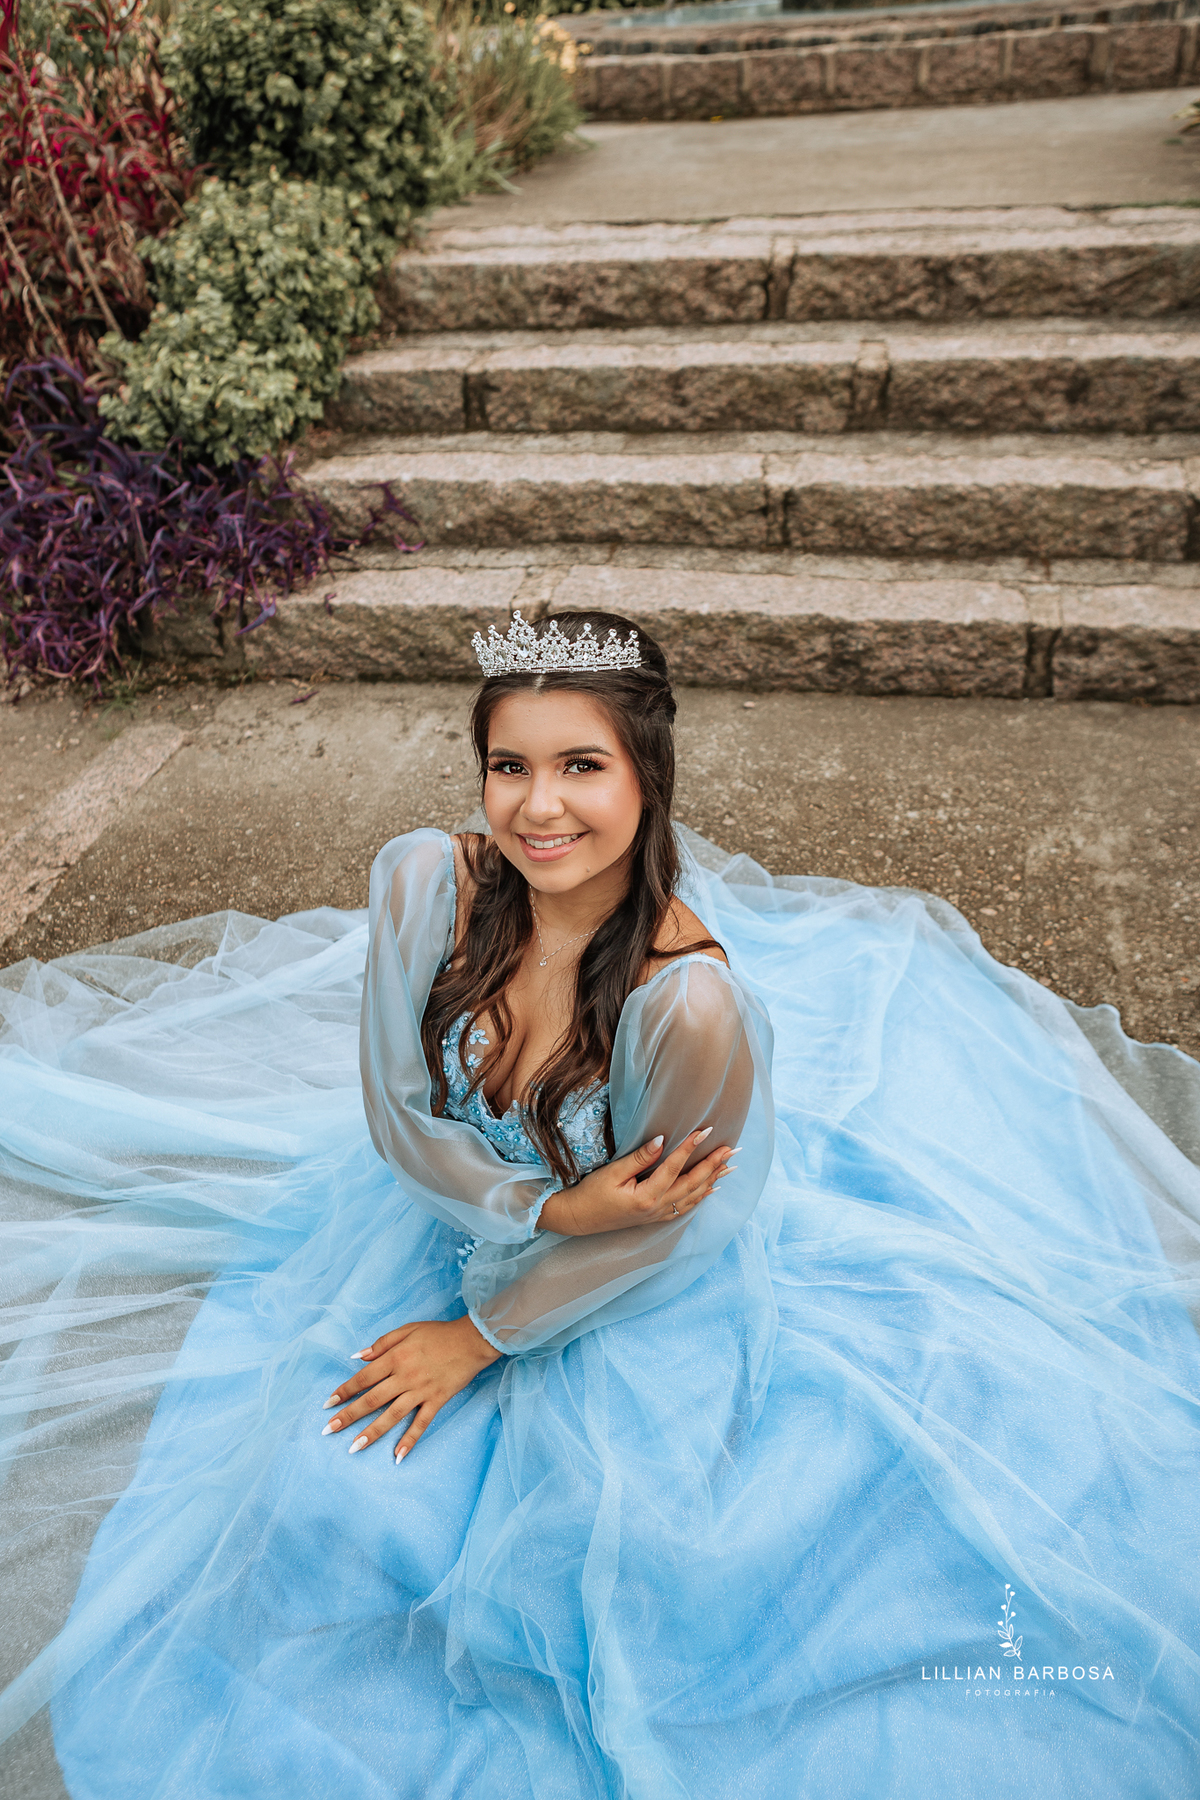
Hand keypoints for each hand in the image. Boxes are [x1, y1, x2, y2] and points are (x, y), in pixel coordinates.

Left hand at [321, 1314, 500, 1461]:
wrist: (472, 1340)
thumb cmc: (439, 1333)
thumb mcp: (408, 1329)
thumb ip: (382, 1343)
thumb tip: (358, 1357)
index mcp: (395, 1357)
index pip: (363, 1378)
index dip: (345, 1391)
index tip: (328, 1403)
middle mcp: (405, 1377)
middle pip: (372, 1400)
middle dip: (348, 1416)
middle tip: (328, 1430)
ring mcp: (421, 1391)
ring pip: (392, 1415)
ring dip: (371, 1433)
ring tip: (353, 1447)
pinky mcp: (437, 1400)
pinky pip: (421, 1423)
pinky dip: (409, 1440)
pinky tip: (398, 1456)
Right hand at [539, 1128, 735, 1236]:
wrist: (578, 1219)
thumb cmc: (591, 1194)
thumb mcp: (613, 1173)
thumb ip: (639, 1157)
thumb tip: (662, 1140)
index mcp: (647, 1196)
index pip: (675, 1166)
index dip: (691, 1147)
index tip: (707, 1130)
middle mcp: (658, 1208)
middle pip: (693, 1183)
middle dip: (714, 1164)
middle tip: (732, 1149)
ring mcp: (658, 1215)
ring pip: (693, 1196)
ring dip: (713, 1179)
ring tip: (730, 1166)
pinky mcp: (655, 1217)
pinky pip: (686, 1206)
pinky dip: (701, 1196)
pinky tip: (711, 1188)